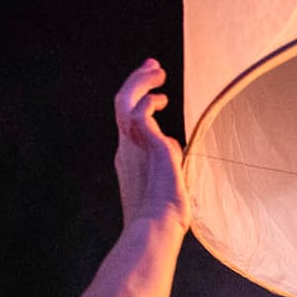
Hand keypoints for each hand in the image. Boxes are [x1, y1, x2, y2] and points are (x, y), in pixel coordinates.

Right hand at [114, 59, 188, 227]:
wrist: (155, 229)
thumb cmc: (164, 217)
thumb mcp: (165, 182)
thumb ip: (168, 161)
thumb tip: (174, 143)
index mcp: (129, 158)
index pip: (130, 122)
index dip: (141, 102)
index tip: (157, 93)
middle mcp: (126, 148)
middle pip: (122, 104)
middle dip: (137, 81)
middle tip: (154, 66)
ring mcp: (133, 146)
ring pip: (127, 101)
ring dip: (141, 81)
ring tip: (158, 71)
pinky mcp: (148, 145)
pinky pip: (141, 112)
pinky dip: (149, 101)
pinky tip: (163, 99)